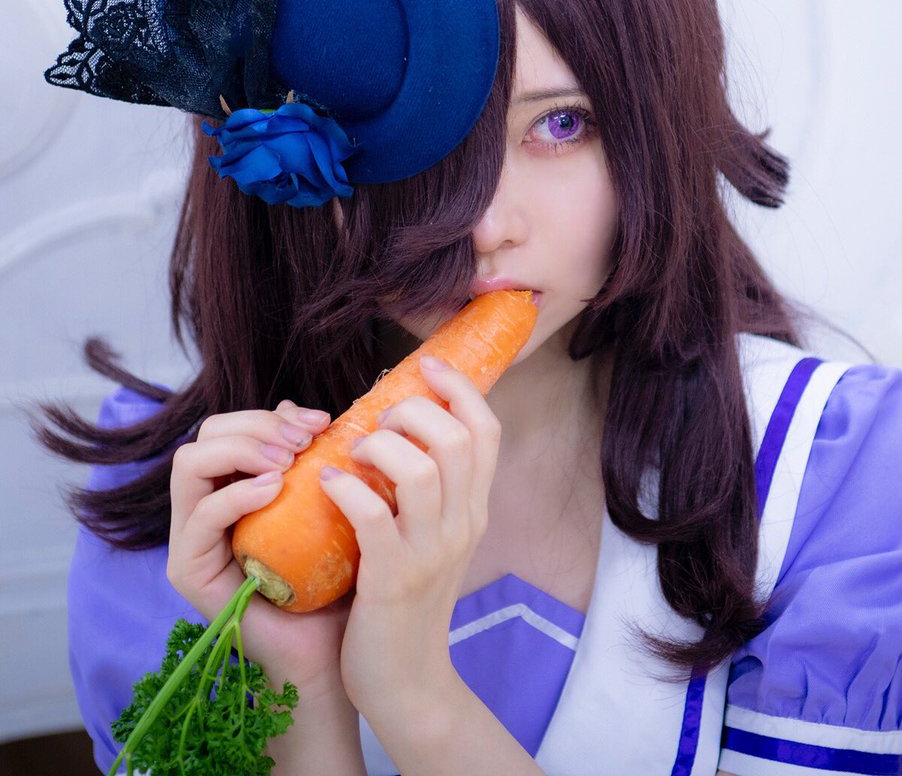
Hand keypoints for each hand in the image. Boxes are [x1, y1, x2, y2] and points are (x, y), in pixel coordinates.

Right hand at [167, 401, 349, 699]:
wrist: (332, 647)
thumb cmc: (332, 576)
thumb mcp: (325, 502)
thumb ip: (309, 457)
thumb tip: (301, 412)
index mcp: (232, 485)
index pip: (232, 425)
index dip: (274, 415)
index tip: (323, 421)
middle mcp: (204, 507)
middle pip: (207, 434)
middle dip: (258, 424)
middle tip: (305, 439)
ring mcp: (190, 539)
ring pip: (191, 462)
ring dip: (243, 448)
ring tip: (288, 461)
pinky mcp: (188, 570)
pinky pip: (199, 515)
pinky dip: (236, 493)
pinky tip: (274, 489)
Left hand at [318, 356, 500, 723]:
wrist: (406, 682)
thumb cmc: (406, 598)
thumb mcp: (431, 536)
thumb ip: (420, 485)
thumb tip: (387, 423)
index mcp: (474, 509)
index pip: (487, 431)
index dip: (460, 388)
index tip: (427, 365)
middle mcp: (462, 525)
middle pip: (457, 439)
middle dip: (414, 410)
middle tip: (380, 420)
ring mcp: (431, 553)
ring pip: (420, 470)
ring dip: (380, 446)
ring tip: (354, 450)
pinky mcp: (393, 580)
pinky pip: (373, 515)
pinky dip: (346, 488)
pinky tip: (327, 482)